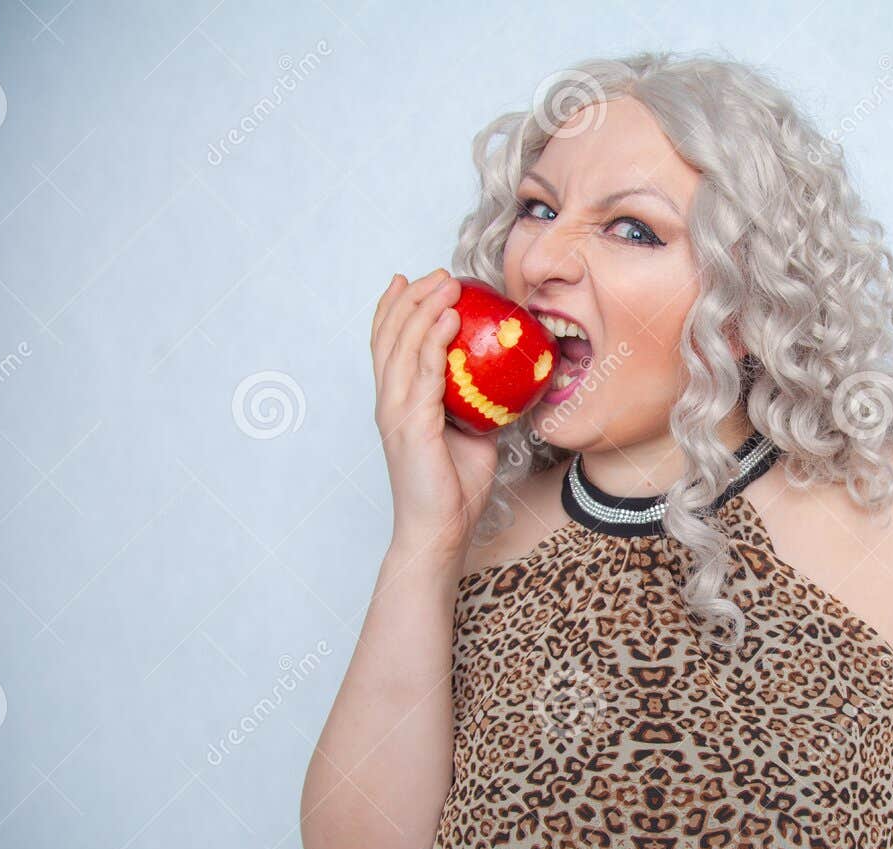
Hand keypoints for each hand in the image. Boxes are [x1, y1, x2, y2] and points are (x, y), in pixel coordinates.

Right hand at [371, 268, 497, 559]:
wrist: (440, 531)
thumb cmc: (454, 489)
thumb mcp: (473, 436)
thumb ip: (479, 406)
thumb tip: (504, 384)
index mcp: (398, 401)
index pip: (389, 343)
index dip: (396, 307)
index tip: (412, 279)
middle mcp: (390, 401)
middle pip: (391, 334)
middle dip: (413, 297)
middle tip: (440, 273)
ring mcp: (396, 411)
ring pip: (404, 345)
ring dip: (424, 307)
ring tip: (447, 283)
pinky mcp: (411, 424)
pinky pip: (423, 373)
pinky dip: (434, 340)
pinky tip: (450, 318)